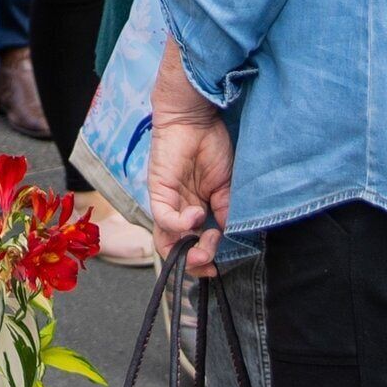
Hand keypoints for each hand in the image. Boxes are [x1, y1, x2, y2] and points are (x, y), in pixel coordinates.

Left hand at [144, 40, 233, 275]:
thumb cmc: (212, 146)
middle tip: (210, 264)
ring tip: (204, 248)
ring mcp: (167, 202)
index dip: (204, 260)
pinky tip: (197, 216)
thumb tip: (229, 236)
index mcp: (196, 211)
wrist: (197, 118)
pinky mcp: (158, 191)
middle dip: (194, 263)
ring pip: (166, 240)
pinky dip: (180, 224)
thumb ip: (226, 211)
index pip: (193, 246)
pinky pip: (163, 218)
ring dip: (186, 251)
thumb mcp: (227, 186)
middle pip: (177, 249)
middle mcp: (178, 211)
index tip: (219, 267)